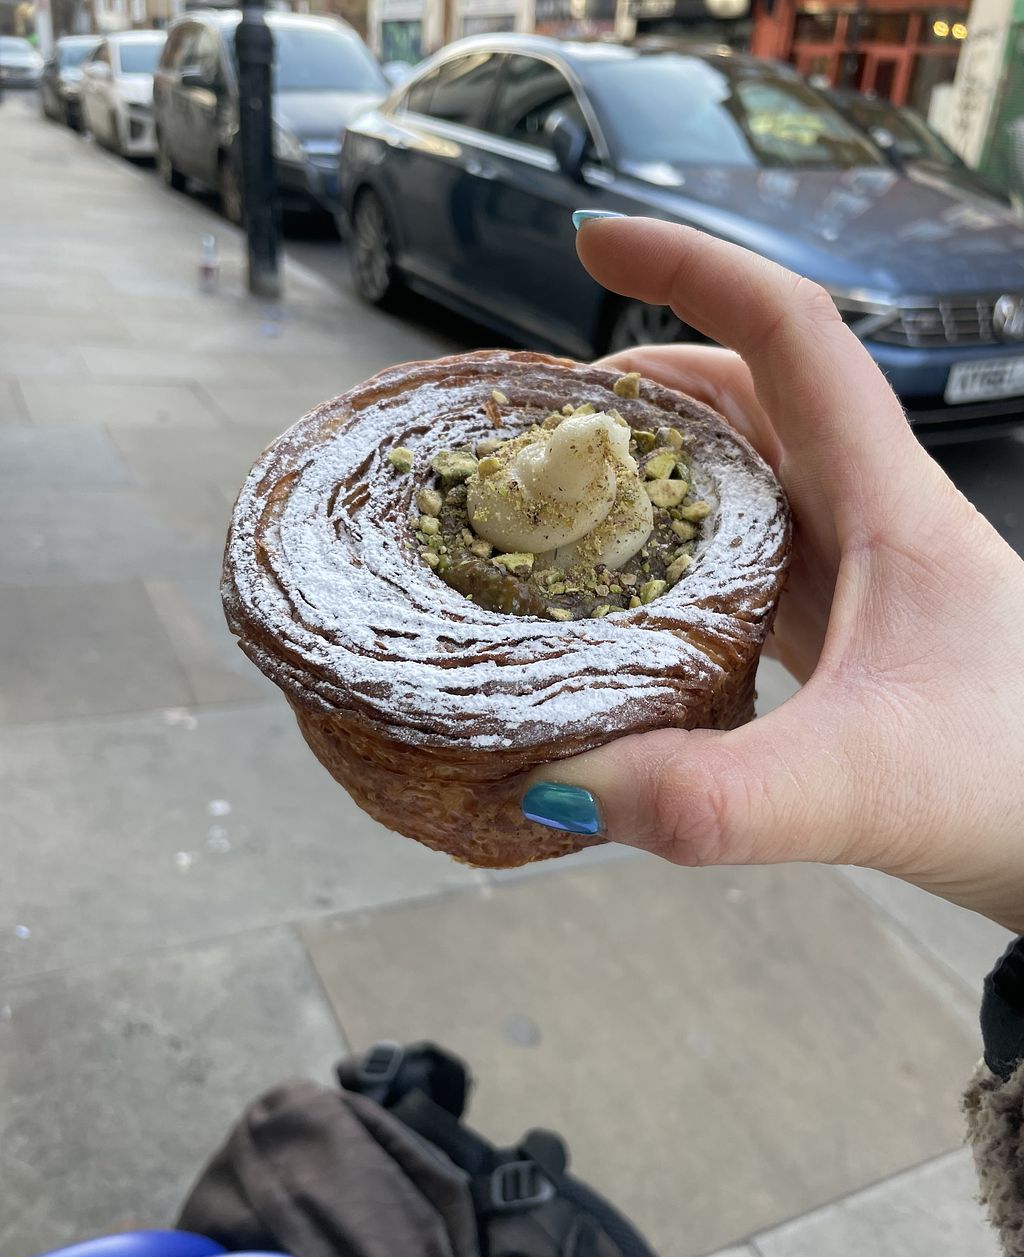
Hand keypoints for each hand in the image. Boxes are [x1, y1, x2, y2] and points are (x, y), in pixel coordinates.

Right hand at [524, 217, 1023, 932]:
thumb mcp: (866, 783)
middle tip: (554, 402)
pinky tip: (640, 601)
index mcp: (886, 504)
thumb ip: (718, 797)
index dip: (689, 268)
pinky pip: (755, 558)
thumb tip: (566, 785)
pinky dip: (687, 552)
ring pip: (754, 474)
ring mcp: (863, 577)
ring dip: (667, 459)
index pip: (787, 333)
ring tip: (575, 486)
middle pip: (755, 391)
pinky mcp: (851, 636)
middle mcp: (873, 520)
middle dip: (650, 373)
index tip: (595, 241)